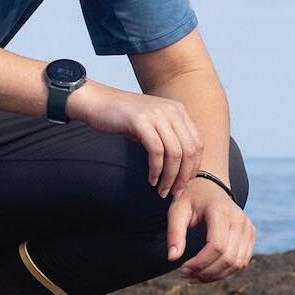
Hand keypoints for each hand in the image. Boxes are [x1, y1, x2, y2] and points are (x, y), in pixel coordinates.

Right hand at [71, 84, 201, 197]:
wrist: (97, 101)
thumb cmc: (122, 117)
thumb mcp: (152, 123)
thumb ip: (168, 137)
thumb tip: (182, 166)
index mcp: (178, 110)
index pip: (197, 143)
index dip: (194, 167)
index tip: (185, 183)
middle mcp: (172, 110)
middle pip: (189, 150)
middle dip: (184, 176)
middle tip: (176, 192)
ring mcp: (157, 114)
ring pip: (174, 153)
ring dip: (170, 177)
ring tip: (162, 190)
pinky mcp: (141, 121)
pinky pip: (156, 151)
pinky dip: (156, 169)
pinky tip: (151, 179)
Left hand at [165, 180, 254, 281]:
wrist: (210, 186)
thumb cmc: (191, 199)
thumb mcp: (176, 210)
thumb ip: (174, 233)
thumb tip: (172, 258)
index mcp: (221, 211)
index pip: (217, 246)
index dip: (200, 263)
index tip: (183, 269)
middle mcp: (239, 220)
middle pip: (228, 258)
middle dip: (206, 272)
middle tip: (185, 275)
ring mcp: (248, 228)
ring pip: (237, 264)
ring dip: (215, 276)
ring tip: (194, 276)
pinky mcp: (251, 235)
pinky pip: (242, 262)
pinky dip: (225, 271)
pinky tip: (207, 271)